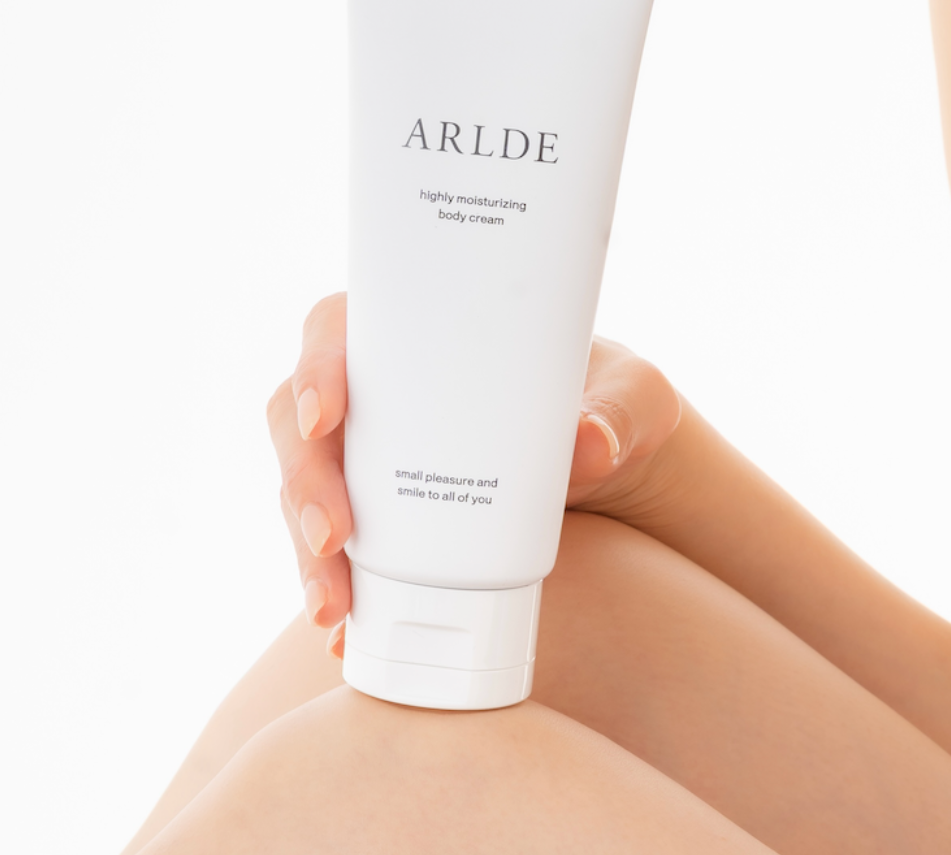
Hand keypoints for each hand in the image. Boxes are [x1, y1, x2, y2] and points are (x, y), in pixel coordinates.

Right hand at [266, 292, 681, 654]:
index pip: (338, 332)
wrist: (622, 470)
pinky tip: (341, 634)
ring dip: (306, 552)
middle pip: (303, 427)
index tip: (324, 417)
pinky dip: (334, 590)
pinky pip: (337, 551)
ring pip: (306, 496)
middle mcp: (384, 397)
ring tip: (334, 606)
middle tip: (334, 537)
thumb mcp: (632, 396)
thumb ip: (619, 413)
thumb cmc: (615, 404)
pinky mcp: (385, 521)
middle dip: (304, 485)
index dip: (314, 369)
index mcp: (422, 338)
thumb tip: (592, 445)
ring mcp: (375, 462)